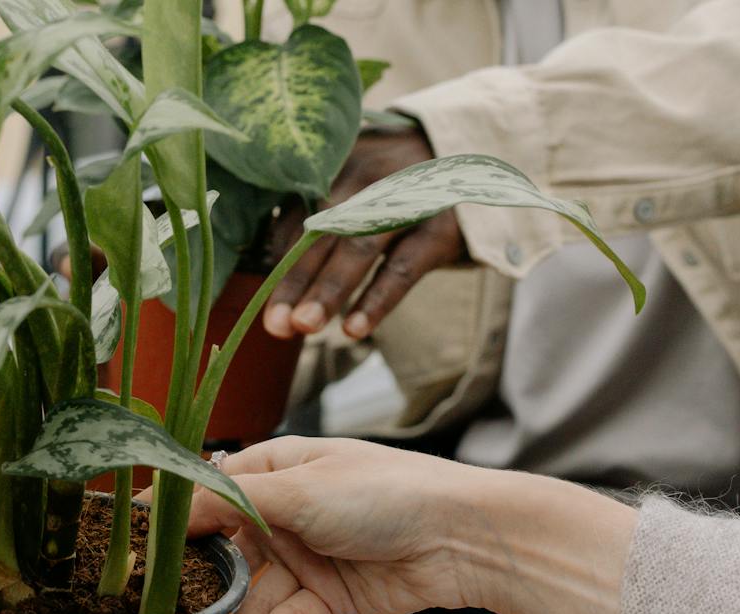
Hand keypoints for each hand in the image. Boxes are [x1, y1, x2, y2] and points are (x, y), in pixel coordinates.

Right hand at [186, 437, 636, 613]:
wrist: (464, 539)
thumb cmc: (388, 492)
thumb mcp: (299, 487)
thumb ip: (230, 502)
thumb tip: (165, 506)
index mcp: (275, 467)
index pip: (208, 494)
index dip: (170, 524)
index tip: (128, 554)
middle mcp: (284, 512)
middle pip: (224, 553)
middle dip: (195, 591)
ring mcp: (306, 557)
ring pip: (251, 598)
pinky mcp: (329, 598)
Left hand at [262, 129, 465, 341]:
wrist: (481, 158)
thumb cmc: (402, 185)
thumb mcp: (363, 185)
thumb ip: (323, 214)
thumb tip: (274, 266)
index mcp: (341, 163)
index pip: (300, 215)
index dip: (278, 259)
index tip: (258, 299)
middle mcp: (371, 175)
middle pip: (323, 232)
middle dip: (294, 281)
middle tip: (273, 325)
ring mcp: (409, 198)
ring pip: (359, 248)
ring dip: (329, 291)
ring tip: (303, 327)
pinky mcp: (442, 226)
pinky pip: (402, 269)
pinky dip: (376, 300)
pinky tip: (353, 329)